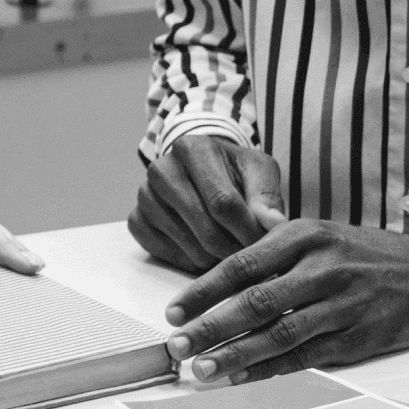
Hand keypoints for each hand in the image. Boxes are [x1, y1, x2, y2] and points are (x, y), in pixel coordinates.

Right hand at [128, 136, 286, 272]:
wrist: (202, 170)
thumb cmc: (234, 171)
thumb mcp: (258, 170)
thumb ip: (268, 195)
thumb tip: (273, 223)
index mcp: (192, 148)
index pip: (223, 202)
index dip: (248, 232)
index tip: (265, 245)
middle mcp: (161, 168)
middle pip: (205, 229)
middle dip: (234, 250)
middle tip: (249, 253)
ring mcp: (144, 194)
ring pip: (187, 245)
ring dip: (214, 258)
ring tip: (228, 250)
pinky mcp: (135, 218)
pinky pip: (163, 252)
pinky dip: (187, 260)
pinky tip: (201, 250)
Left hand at [163, 220, 408, 383]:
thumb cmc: (359, 250)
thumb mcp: (316, 231)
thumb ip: (271, 245)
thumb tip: (219, 262)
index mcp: (303, 235)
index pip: (241, 264)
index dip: (204, 290)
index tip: (175, 310)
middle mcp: (321, 267)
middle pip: (256, 301)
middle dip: (211, 326)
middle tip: (179, 345)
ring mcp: (342, 304)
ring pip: (280, 333)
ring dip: (237, 355)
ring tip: (205, 368)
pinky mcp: (359, 336)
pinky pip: (309, 356)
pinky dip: (273, 368)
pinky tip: (246, 377)